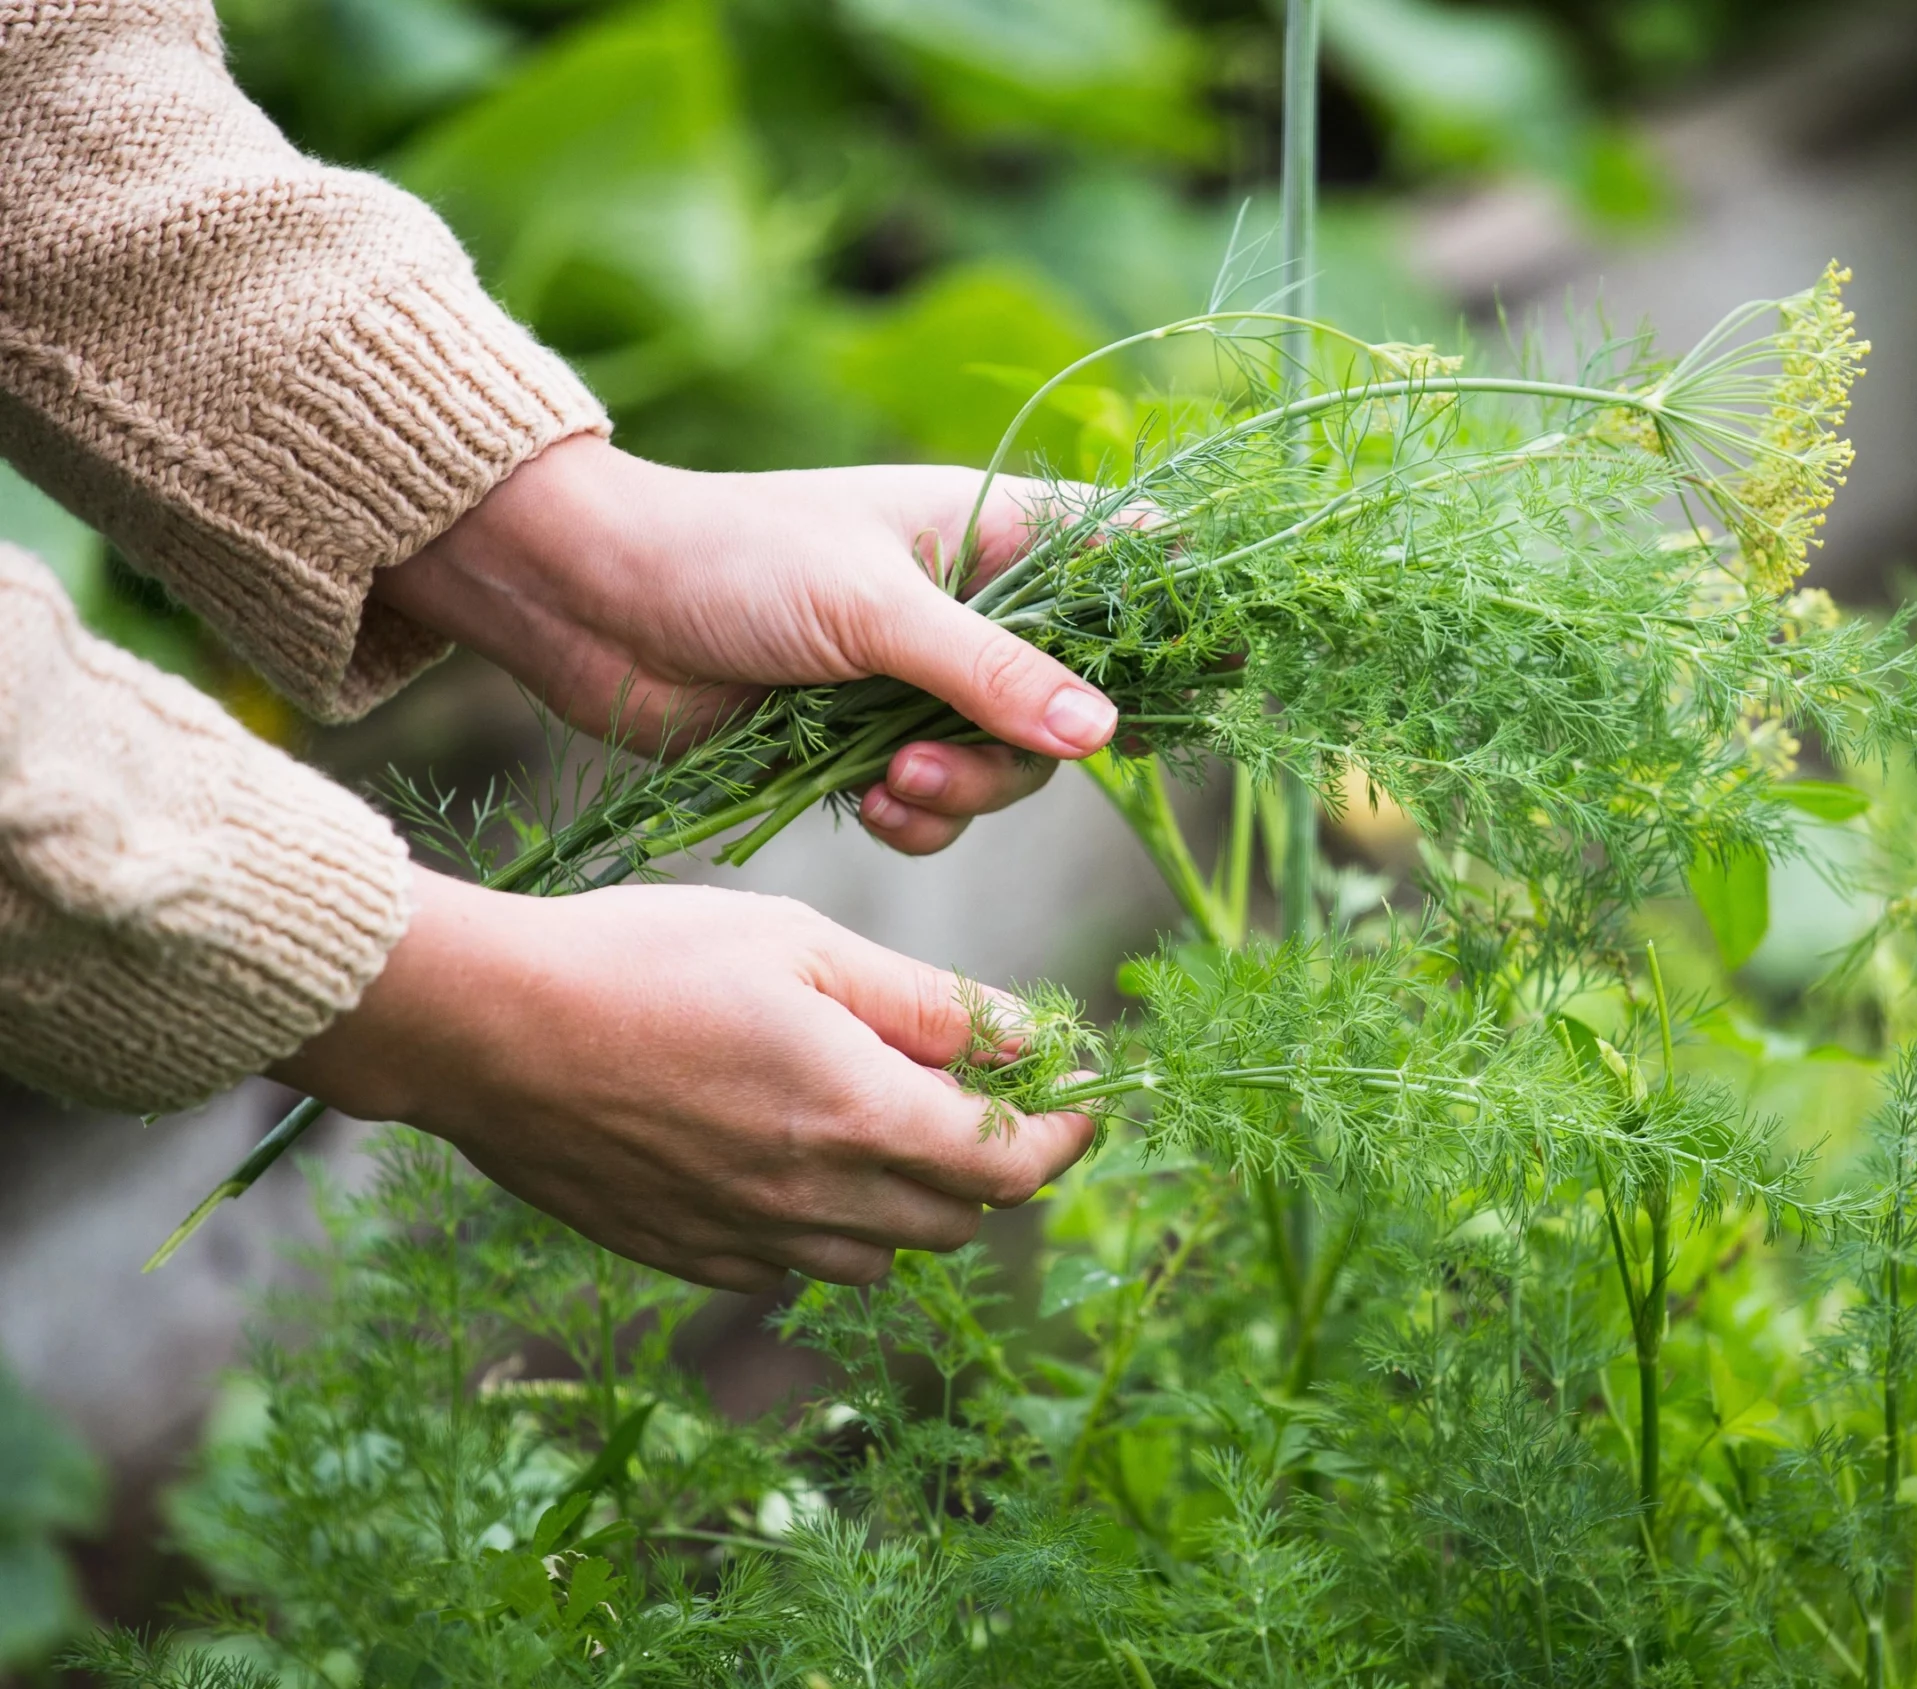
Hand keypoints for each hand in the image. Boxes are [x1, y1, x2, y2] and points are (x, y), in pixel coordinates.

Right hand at [276, 870, 1093, 1289]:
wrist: (484, 1025)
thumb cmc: (646, 956)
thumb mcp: (807, 946)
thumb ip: (932, 1003)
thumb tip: (1033, 1037)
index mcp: (859, 1116)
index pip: (1011, 1167)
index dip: (1063, 1135)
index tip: (1081, 1099)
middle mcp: (813, 1200)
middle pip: (958, 1220)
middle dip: (992, 1163)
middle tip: (979, 1093)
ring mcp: (745, 1239)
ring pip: (881, 1256)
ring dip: (910, 1200)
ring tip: (880, 1118)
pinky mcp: (684, 1255)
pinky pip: (793, 1267)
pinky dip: (824, 1225)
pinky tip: (790, 1151)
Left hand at [378, 435, 1118, 854]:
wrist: (592, 609)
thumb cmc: (733, 558)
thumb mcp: (871, 608)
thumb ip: (991, 672)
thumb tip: (1106, 734)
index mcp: (996, 530)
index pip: (1127, 557)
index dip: (1175, 613)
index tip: (1213, 668)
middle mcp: (976, 608)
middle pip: (1076, 699)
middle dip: (1026, 748)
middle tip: (943, 756)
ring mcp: (924, 680)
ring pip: (1010, 767)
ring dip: (962, 791)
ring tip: (888, 781)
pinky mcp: (869, 745)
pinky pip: (940, 808)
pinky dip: (916, 820)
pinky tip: (867, 804)